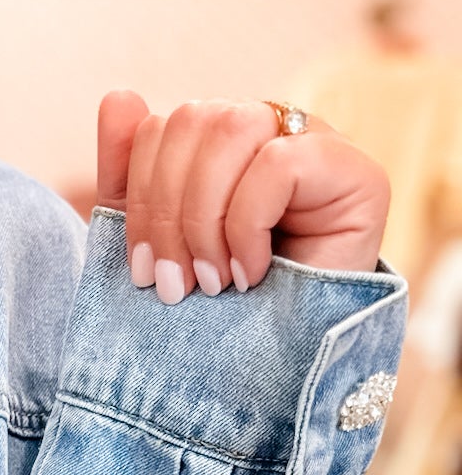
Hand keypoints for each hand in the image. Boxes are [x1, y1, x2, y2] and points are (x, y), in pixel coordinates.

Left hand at [96, 92, 389, 302]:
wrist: (274, 378)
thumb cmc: (214, 316)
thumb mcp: (155, 248)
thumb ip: (128, 178)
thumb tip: (118, 96)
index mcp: (219, 149)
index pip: (160, 126)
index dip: (139, 197)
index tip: (144, 271)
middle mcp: (269, 134)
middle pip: (192, 120)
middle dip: (167, 213)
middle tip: (172, 287)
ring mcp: (315, 145)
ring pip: (231, 130)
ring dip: (205, 220)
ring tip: (211, 283)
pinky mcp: (356, 172)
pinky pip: (278, 164)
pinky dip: (248, 227)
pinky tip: (252, 275)